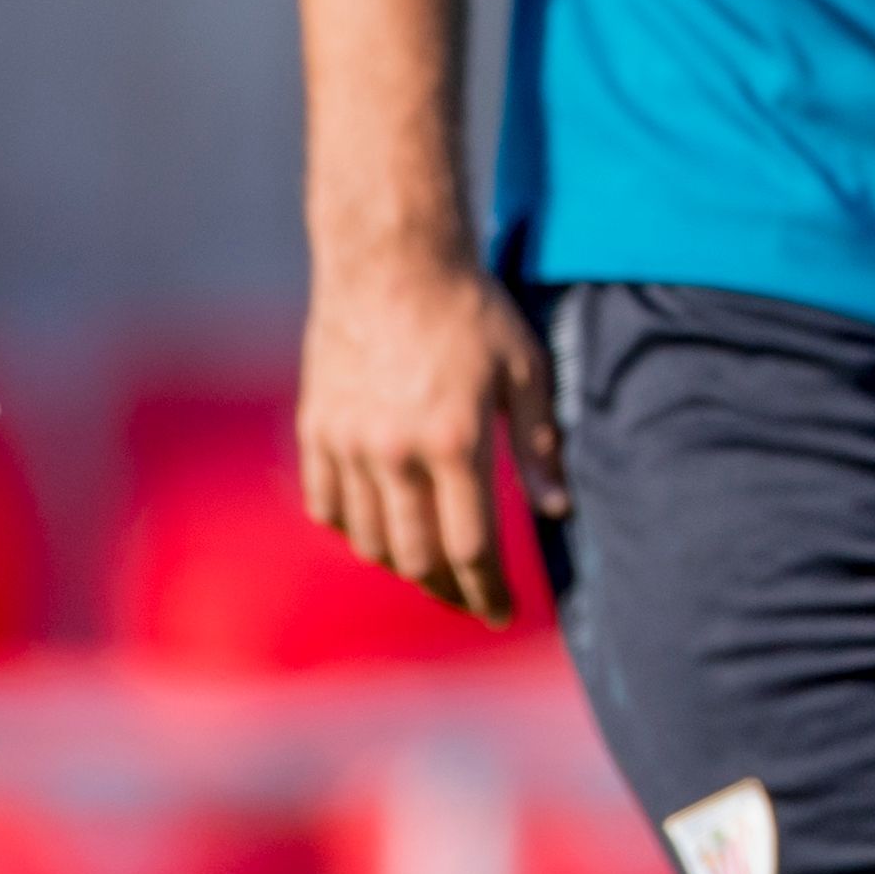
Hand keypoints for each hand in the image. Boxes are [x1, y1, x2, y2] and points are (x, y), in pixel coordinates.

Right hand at [297, 249, 560, 626]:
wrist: (391, 260)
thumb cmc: (472, 310)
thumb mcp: (526, 369)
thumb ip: (540, 443)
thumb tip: (559, 508)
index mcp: (454, 442)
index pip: (471, 548)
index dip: (488, 591)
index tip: (503, 613)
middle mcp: (395, 453)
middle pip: (416, 558)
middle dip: (448, 591)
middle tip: (471, 599)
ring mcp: (347, 443)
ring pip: (368, 540)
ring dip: (403, 564)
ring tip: (433, 568)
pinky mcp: (315, 429)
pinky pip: (326, 506)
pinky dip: (353, 530)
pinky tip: (381, 528)